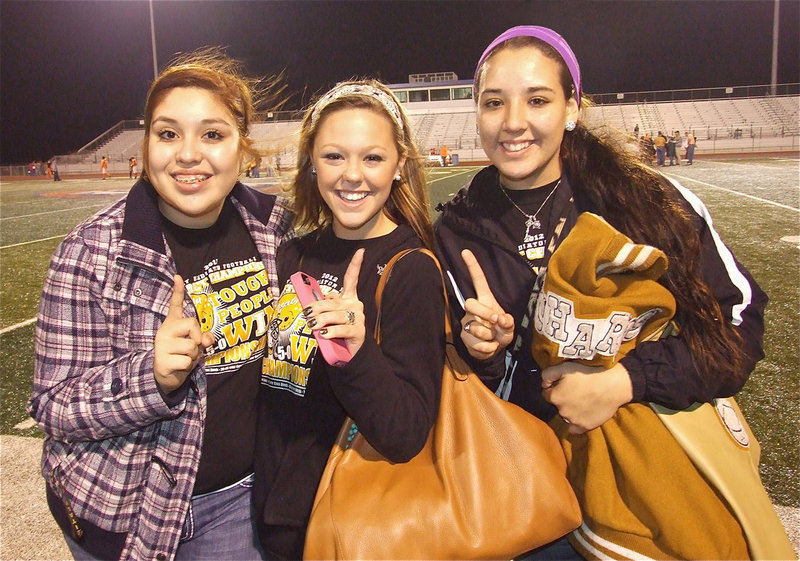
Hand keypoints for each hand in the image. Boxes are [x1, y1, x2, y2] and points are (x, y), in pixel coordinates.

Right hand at [154, 275, 214, 392]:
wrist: (165, 377)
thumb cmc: (182, 356)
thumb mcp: (195, 345)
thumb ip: (203, 338)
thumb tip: (208, 338)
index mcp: (173, 324)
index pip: (175, 305)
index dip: (178, 291)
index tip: (178, 276)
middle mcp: (165, 331)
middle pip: (192, 324)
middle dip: (198, 338)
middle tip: (192, 348)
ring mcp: (162, 345)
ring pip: (192, 346)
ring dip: (194, 356)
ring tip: (184, 359)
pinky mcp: (162, 360)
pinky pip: (187, 361)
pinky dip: (188, 367)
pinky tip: (179, 367)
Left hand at [302, 249, 366, 356]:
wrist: (349, 353)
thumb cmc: (336, 332)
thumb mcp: (329, 317)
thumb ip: (324, 307)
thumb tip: (310, 304)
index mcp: (349, 298)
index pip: (352, 279)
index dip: (356, 265)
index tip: (361, 251)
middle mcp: (355, 305)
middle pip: (334, 301)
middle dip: (317, 307)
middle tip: (306, 315)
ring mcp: (358, 318)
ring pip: (336, 315)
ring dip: (321, 320)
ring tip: (312, 325)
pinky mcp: (358, 332)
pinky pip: (342, 329)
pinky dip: (331, 331)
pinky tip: (324, 334)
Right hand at [459, 249, 513, 359]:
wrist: (494, 350)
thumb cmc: (501, 332)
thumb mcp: (510, 327)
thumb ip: (508, 322)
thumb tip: (499, 318)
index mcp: (486, 301)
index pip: (478, 281)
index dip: (472, 266)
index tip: (465, 251)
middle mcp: (473, 309)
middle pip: (470, 303)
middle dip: (484, 314)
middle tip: (495, 323)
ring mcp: (467, 322)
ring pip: (475, 327)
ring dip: (490, 337)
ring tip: (493, 338)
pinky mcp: (463, 337)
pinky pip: (476, 343)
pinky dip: (488, 348)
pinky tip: (489, 346)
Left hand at [541, 361, 632, 433]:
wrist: (613, 385)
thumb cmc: (588, 374)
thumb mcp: (564, 367)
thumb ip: (548, 374)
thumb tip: (543, 384)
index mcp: (555, 397)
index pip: (547, 394)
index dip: (554, 388)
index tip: (564, 384)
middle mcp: (561, 411)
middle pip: (557, 405)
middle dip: (563, 398)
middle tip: (576, 390)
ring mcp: (573, 421)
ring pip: (566, 415)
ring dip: (570, 409)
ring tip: (583, 399)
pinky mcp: (585, 427)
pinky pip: (574, 428)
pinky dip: (576, 422)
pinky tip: (583, 413)